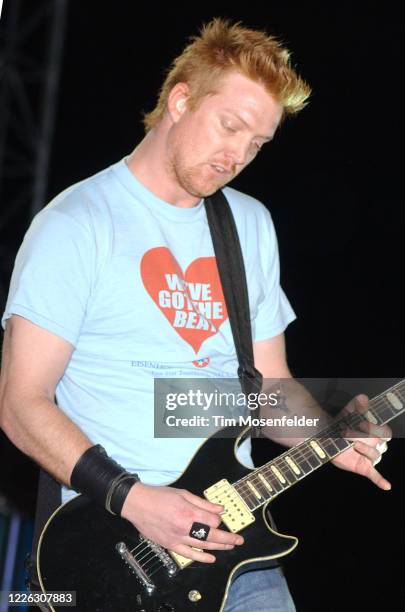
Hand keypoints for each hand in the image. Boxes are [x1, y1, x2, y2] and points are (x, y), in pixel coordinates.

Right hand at [121, 483, 243, 562]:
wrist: (138, 504)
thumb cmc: (160, 496)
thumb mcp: (183, 494)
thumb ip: (203, 503)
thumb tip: (220, 509)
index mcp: (188, 513)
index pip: (212, 521)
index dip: (218, 520)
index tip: (219, 517)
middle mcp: (185, 528)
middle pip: (211, 536)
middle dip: (227, 539)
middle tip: (239, 540)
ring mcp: (177, 538)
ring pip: (202, 546)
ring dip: (218, 547)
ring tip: (229, 547)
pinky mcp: (170, 545)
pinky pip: (188, 554)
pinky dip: (201, 558)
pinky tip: (211, 558)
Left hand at [331, 394, 391, 489]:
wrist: (327, 437)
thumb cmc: (340, 425)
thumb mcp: (349, 414)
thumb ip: (357, 406)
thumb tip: (363, 398)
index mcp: (376, 433)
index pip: (386, 433)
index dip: (377, 430)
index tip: (364, 426)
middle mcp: (376, 445)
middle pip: (380, 444)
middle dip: (368, 439)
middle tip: (353, 435)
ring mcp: (370, 457)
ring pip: (375, 455)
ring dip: (364, 450)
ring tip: (351, 445)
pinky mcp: (363, 467)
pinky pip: (375, 475)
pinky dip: (381, 481)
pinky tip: (387, 486)